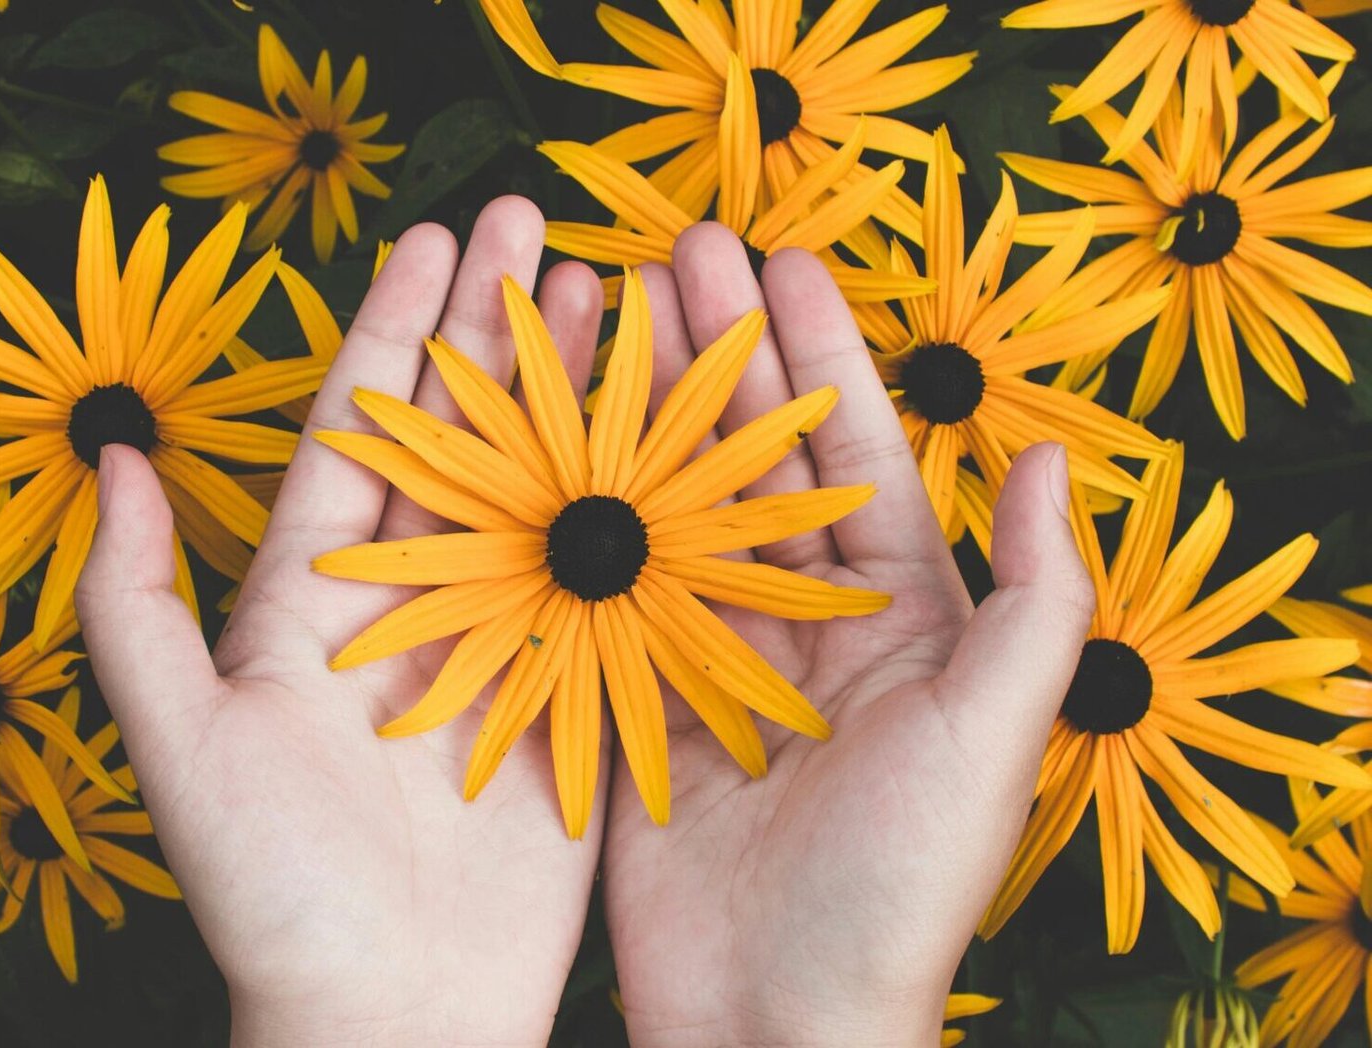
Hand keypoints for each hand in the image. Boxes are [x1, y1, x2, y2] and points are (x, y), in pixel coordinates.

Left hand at [76, 198, 607, 1046]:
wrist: (393, 1013)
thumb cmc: (272, 893)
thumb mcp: (179, 745)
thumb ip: (132, 606)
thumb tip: (108, 461)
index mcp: (316, 596)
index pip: (360, 431)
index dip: (396, 330)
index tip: (437, 239)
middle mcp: (413, 600)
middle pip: (462, 435)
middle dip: (499, 328)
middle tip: (543, 228)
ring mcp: (501, 640)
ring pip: (544, 485)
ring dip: (575, 389)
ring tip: (613, 293)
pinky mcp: (574, 692)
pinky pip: (608, 576)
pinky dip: (640, 498)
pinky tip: (672, 428)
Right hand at [599, 227, 1094, 1046]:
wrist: (774, 1017)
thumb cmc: (897, 886)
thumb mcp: (992, 737)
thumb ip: (1034, 599)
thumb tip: (1049, 457)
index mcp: (896, 616)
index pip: (852, 452)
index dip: (817, 352)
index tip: (777, 260)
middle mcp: (800, 619)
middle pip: (752, 457)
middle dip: (715, 351)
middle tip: (669, 253)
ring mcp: (710, 654)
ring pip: (672, 502)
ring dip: (641, 409)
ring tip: (602, 315)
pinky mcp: (634, 698)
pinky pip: (606, 585)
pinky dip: (578, 511)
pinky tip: (546, 441)